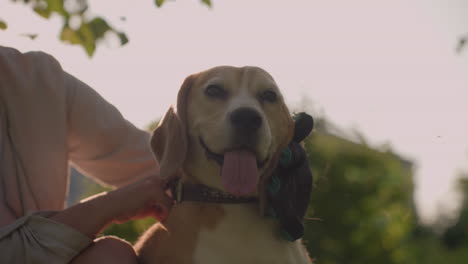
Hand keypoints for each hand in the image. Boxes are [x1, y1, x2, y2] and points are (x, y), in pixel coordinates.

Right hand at [51, 174, 173, 237]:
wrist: (109, 208)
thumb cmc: (127, 207)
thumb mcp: (147, 205)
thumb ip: (160, 204)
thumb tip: (173, 210)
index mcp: (154, 179)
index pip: (175, 184)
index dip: (174, 197)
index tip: (167, 209)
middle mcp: (156, 178)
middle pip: (178, 190)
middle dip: (174, 203)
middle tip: (163, 214)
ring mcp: (154, 183)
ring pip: (174, 198)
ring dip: (169, 210)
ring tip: (159, 217)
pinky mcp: (153, 191)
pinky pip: (168, 204)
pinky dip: (164, 214)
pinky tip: (157, 218)